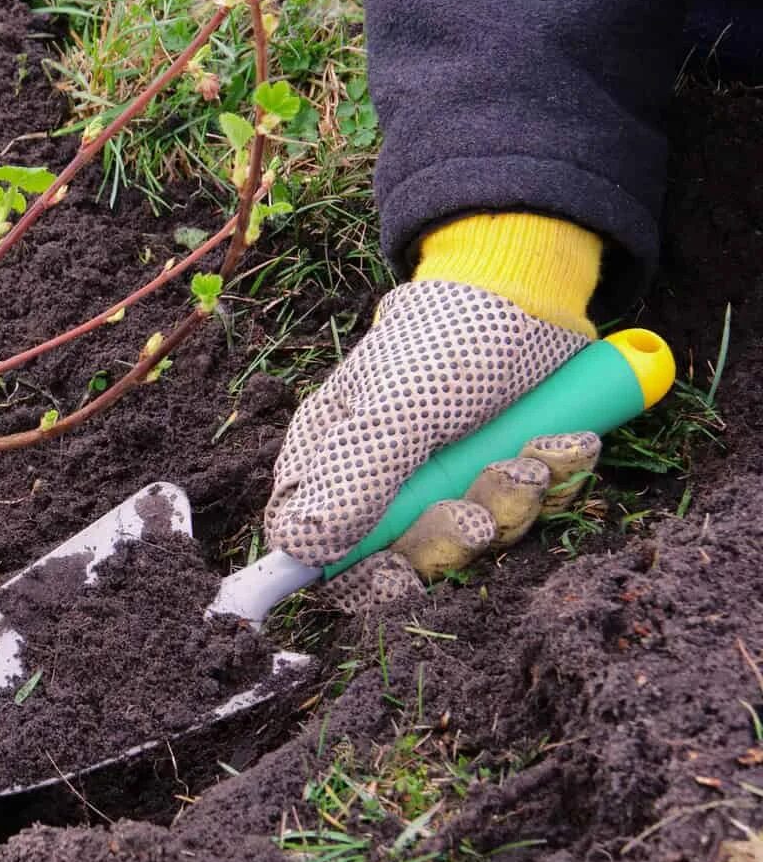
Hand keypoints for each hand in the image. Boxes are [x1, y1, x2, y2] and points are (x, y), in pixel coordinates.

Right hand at [264, 279, 595, 609]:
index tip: (398, 573)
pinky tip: (560, 443)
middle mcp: (383, 480)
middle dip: (452, 539)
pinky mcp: (502, 472)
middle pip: (402, 559)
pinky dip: (551, 482)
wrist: (533, 287)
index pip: (317, 548)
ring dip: (511, 505)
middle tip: (478, 512)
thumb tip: (300, 550)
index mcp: (331, 461)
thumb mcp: (397, 410)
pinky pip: (527, 511)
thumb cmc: (446, 338)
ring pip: (473, 540)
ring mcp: (446, 479)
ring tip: (530, 459)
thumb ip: (352, 482)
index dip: (356, 574)